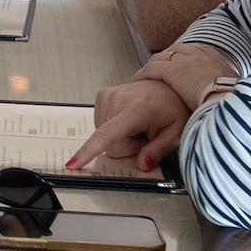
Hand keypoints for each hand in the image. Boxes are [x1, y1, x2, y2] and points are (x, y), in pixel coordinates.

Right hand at [68, 79, 189, 172]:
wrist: (171, 86)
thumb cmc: (175, 106)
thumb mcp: (175, 134)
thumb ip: (158, 151)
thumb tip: (143, 164)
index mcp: (136, 108)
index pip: (106, 135)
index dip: (90, 150)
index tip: (75, 162)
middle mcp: (117, 99)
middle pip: (109, 143)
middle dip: (126, 145)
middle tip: (144, 133)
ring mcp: (108, 95)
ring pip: (103, 134)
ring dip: (121, 135)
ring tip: (139, 124)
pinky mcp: (102, 95)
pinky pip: (101, 124)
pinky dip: (114, 126)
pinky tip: (130, 118)